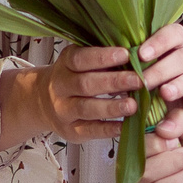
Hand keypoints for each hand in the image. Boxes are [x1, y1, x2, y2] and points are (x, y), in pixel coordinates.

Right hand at [0, 43, 144, 146]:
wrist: (43, 102)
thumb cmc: (74, 76)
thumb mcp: (80, 61)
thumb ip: (101, 58)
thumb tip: (135, 52)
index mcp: (65, 64)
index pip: (80, 59)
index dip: (102, 57)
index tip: (126, 54)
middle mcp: (60, 86)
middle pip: (85, 84)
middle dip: (113, 82)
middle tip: (138, 80)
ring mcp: (64, 110)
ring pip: (86, 108)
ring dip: (112, 107)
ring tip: (134, 106)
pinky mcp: (70, 131)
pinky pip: (90, 131)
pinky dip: (108, 129)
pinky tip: (126, 126)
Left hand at [135, 23, 182, 132]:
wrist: (181, 109)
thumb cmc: (158, 83)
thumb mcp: (147, 70)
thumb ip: (138, 63)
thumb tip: (117, 58)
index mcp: (178, 47)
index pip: (174, 34)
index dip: (159, 42)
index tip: (141, 54)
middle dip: (162, 69)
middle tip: (143, 82)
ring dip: (179, 85)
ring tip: (164, 93)